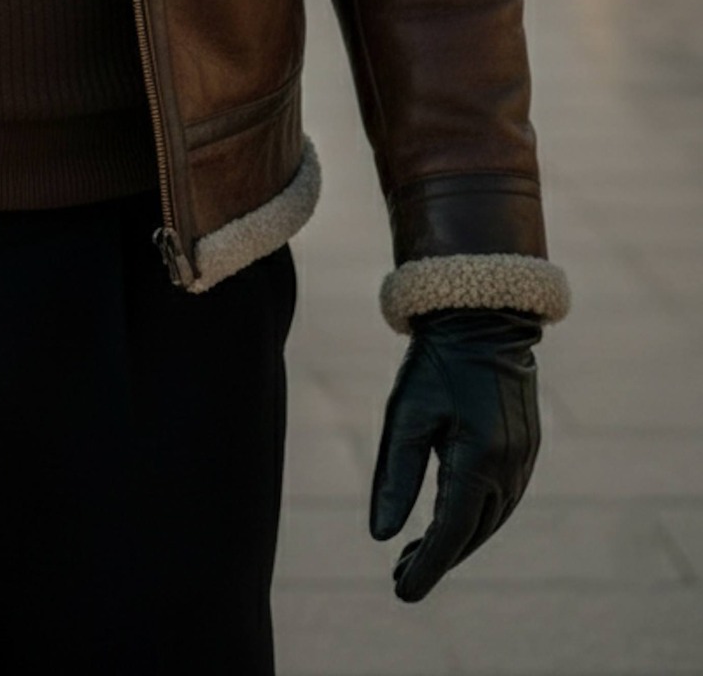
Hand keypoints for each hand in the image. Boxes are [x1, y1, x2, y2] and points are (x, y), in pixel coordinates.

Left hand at [370, 307, 540, 601]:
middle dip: (438, 558)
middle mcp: (509, 467)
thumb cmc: (436, 362)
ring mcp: (524, 459)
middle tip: (400, 575)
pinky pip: (503, 499)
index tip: (400, 592)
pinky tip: (452, 520)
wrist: (483, 317)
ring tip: (419, 554)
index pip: (450, 532)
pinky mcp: (528, 449)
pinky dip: (477, 518)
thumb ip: (396, 475)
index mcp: (478, 459)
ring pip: (490, 520)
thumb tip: (381, 536)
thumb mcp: (406, 413)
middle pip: (472, 533)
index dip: (426, 566)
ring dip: (458, 541)